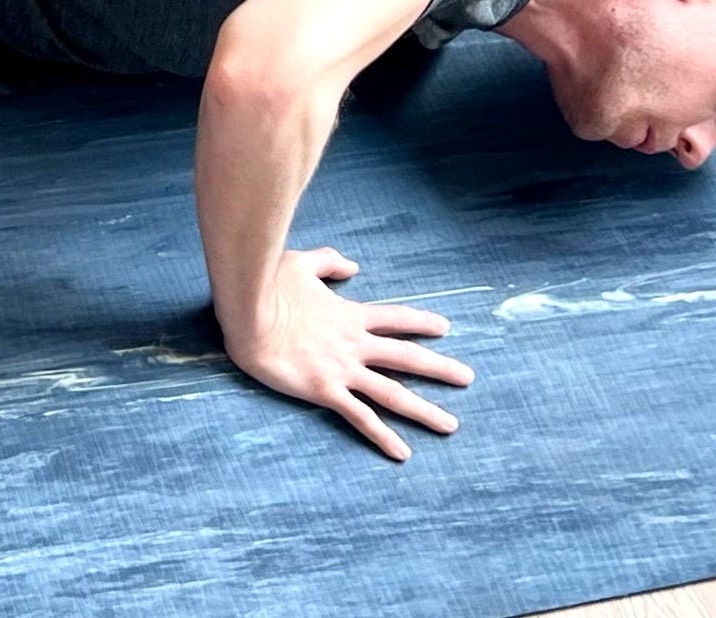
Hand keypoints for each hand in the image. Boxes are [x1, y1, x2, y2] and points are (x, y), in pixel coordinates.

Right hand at [222, 247, 472, 461]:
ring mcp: (342, 369)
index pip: (394, 318)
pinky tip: (403, 453)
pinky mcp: (325, 390)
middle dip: (440, 368)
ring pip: (393, 392)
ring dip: (424, 409)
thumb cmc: (267, 285)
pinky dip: (383, 436)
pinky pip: (361, 417)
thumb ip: (328, 262)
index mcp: (348, 314)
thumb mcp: (300, 262)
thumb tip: (353, 265)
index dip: (420, 322)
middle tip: (468, 377)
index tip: (445, 327)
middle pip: (406, 357)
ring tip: (451, 424)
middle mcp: (354, 344)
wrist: (247, 313)